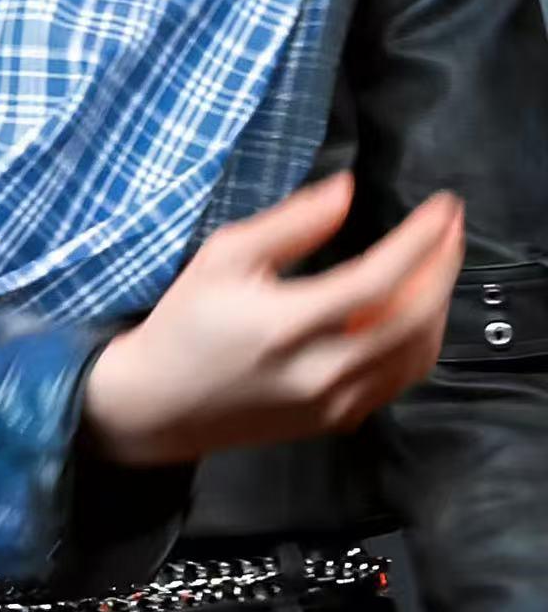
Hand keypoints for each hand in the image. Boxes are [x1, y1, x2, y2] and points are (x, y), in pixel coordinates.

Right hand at [82, 172, 464, 466]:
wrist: (161, 404)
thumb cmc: (186, 321)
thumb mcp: (224, 256)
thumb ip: (290, 224)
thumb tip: (346, 191)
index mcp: (286, 325)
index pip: (377, 281)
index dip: (419, 242)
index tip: (442, 208)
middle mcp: (319, 372)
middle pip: (411, 321)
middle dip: (443, 269)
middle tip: (452, 228)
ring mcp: (333, 403)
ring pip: (414, 355)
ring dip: (437, 305)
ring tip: (438, 262)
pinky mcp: (337, 420)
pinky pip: (398, 380)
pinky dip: (418, 340)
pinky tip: (413, 309)